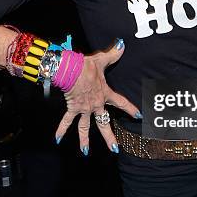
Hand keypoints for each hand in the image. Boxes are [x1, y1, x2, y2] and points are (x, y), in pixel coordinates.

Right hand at [55, 39, 139, 153]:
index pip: (121, 102)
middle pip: (104, 123)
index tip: (138, 116)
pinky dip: (61, 129)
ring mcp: (84, 108)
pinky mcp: (72, 108)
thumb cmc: (87, 66)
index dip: (130, 109)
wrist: (72, 71)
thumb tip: (122, 44)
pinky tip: (57, 139)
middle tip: (115, 149)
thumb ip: (113, 54)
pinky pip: (67, 120)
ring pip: (85, 127)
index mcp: (105, 93)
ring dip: (85, 140)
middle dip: (109, 136)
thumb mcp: (102, 60)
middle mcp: (96, 104)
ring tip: (86, 152)